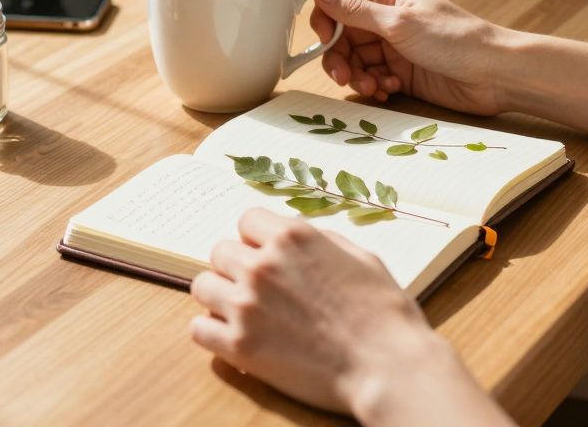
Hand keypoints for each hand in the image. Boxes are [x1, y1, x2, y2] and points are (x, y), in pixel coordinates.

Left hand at [189, 209, 453, 417]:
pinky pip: (198, 329)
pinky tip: (236, 338)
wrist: (388, 367)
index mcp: (293, 236)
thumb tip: (294, 238)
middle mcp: (263, 264)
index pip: (247, 220)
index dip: (258, 240)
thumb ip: (319, 241)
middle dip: (237, 268)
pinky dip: (213, 333)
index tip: (268, 257)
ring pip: (202, 286)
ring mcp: (246, 305)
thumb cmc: (384, 314)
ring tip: (244, 314)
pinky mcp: (239, 345)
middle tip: (259, 290)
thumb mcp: (360, 257)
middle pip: (220, 252)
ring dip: (220, 297)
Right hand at [310, 0, 510, 114]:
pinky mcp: (402, 72)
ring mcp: (395, 47)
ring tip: (373, 87)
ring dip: (357, 76)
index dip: (325, 20)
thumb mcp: (399, 23)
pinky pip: (372, 78)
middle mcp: (388, 19)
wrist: (494, 75)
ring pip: (355, 60)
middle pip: (343, 35)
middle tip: (344, 77)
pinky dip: (374, 86)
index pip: (340, 0)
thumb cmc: (453, 40)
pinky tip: (388, 90)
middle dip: (339, 57)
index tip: (322, 41)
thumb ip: (355, 11)